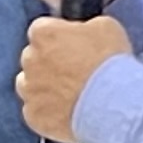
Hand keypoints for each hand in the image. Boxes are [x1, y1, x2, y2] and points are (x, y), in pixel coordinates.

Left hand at [18, 14, 134, 142]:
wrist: (114, 104)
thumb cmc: (109, 63)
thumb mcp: (106, 27)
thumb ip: (84, 27)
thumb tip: (82, 33)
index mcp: (44, 33)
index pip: (42, 30)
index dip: (59, 38)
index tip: (71, 47)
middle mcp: (29, 59)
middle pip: (33, 58)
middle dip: (49, 63)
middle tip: (74, 72)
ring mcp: (29, 89)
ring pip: (28, 85)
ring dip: (43, 87)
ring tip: (69, 94)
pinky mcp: (33, 115)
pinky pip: (35, 111)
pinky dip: (48, 111)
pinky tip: (67, 112)